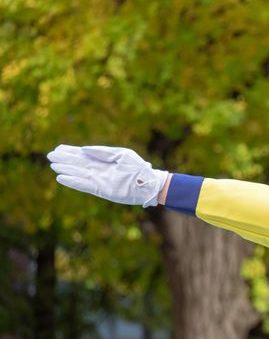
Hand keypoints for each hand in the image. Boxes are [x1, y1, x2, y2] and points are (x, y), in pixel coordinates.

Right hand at [47, 144, 168, 206]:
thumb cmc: (138, 167)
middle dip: (65, 159)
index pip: (84, 155)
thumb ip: (103, 152)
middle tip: (50, 155)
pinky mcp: (101, 190)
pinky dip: (72, 181)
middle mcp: (100, 170)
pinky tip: (61, 177)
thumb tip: (84, 149)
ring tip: (54, 165)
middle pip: (78, 164)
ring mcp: (99, 180)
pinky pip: (83, 185)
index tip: (59, 148)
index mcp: (104, 160)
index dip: (71, 151)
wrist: (148, 183)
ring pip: (78, 174)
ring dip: (66, 169)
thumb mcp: (122, 155)